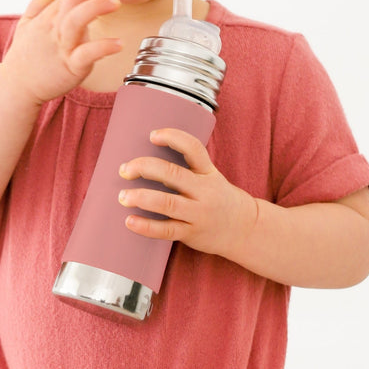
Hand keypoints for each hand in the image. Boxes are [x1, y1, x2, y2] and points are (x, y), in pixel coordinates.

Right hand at [0, 0, 130, 104]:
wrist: (16, 86)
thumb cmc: (25, 55)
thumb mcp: (27, 23)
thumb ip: (41, 0)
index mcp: (50, 15)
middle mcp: (56, 27)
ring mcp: (62, 47)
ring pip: (76, 21)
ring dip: (96, 8)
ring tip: (116, 2)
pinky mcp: (69, 67)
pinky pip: (85, 55)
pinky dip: (101, 48)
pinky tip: (118, 44)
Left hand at [118, 128, 258, 258]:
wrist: (245, 229)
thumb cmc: (218, 197)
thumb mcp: (210, 176)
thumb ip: (186, 167)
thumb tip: (143, 156)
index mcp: (208, 172)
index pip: (193, 148)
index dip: (173, 138)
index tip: (152, 135)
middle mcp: (204, 191)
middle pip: (172, 174)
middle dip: (144, 168)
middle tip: (124, 169)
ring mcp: (198, 213)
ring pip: (167, 203)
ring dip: (141, 197)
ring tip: (122, 196)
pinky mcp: (192, 233)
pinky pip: (166, 230)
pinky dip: (146, 226)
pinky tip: (129, 221)